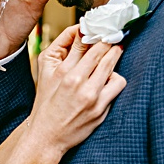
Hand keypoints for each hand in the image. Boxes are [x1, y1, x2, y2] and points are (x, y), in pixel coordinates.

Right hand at [26, 27, 125, 156]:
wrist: (47, 135)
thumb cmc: (46, 101)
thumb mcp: (46, 72)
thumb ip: (62, 50)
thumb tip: (79, 31)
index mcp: (64, 72)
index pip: (85, 42)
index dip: (96, 32)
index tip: (102, 27)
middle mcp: (78, 83)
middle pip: (102, 50)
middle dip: (109, 40)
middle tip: (113, 35)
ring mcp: (92, 97)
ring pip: (112, 65)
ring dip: (115, 55)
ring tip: (114, 52)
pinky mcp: (101, 109)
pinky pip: (117, 84)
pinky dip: (115, 79)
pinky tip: (109, 78)